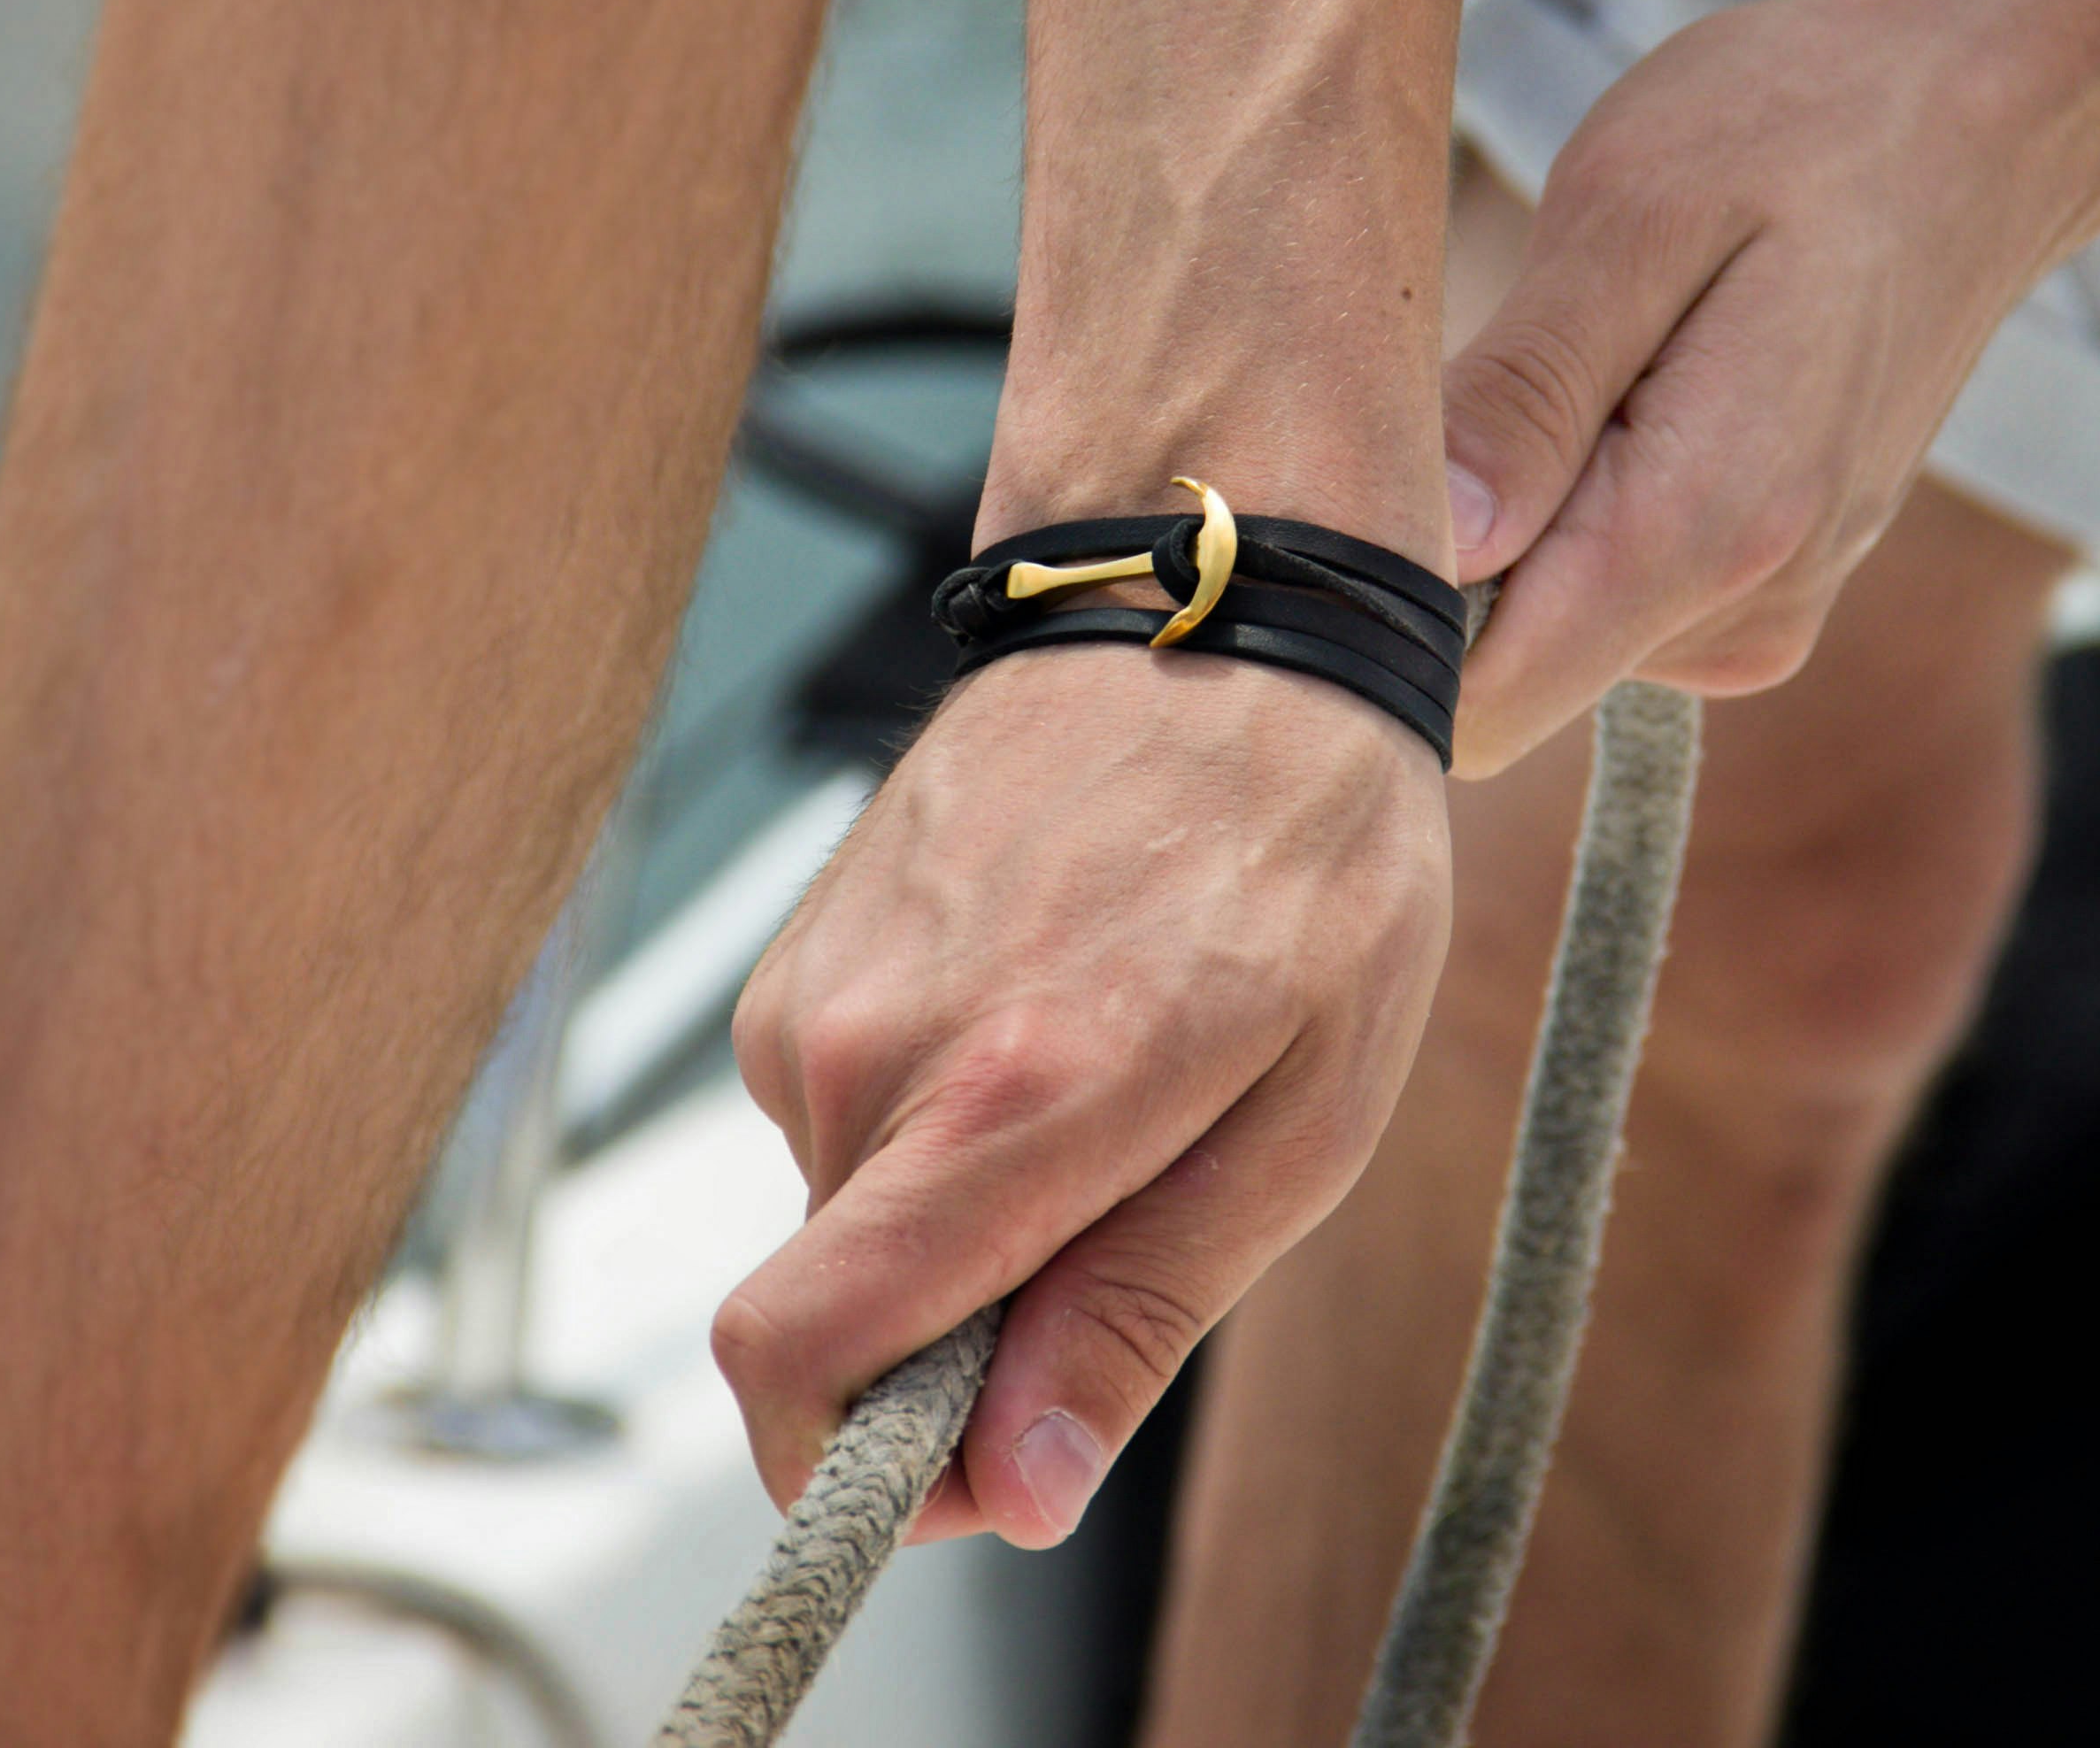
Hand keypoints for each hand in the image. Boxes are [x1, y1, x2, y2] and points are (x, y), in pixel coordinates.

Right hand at [716, 640, 1448, 1547]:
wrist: (1208, 602)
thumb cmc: (1305, 852)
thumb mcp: (1303, 1120)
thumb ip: (1134, 1315)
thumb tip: (1008, 1497)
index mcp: (1004, 1100)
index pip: (794, 1358)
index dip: (852, 1476)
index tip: (971, 1474)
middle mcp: (867, 1049)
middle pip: (845, 1314)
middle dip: (968, 1329)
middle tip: (1140, 1196)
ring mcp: (813, 991)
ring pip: (853, 1216)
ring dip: (970, 1208)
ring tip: (1114, 1067)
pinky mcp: (799, 957)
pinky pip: (849, 1121)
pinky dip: (942, 1119)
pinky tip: (1054, 1005)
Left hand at [1440, 0, 2099, 774]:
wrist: (1979, 127)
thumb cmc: (1798, 132)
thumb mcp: (1631, 212)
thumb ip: (1524, 396)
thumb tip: (1428, 551)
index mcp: (1706, 528)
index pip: (1481, 707)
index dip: (1378, 632)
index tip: (1349, 511)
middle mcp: (1746, 609)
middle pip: (1501, 676)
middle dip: (1447, 560)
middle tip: (1489, 379)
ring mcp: (1765, 614)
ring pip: (1549, 637)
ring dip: (1522, 519)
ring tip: (1587, 359)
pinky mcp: (1764, 596)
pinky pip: (1607, 603)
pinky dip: (1578, 514)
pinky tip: (1628, 395)